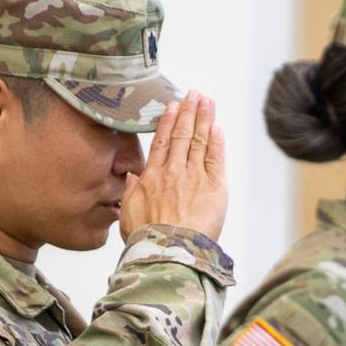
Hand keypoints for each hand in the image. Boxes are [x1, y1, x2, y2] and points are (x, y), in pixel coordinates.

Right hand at [120, 91, 227, 241]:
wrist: (169, 251)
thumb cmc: (148, 240)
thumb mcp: (128, 215)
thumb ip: (130, 193)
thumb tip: (132, 177)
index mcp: (152, 177)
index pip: (162, 142)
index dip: (168, 121)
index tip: (172, 106)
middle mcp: (174, 172)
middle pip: (182, 134)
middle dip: (189, 111)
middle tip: (194, 94)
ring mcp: (194, 177)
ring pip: (199, 140)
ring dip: (204, 118)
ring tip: (207, 101)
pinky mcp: (214, 187)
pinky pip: (216, 158)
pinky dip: (217, 141)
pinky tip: (217, 128)